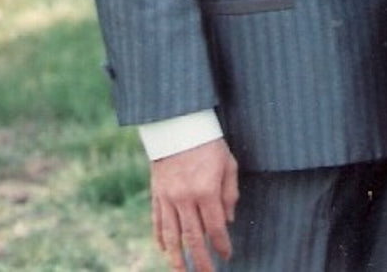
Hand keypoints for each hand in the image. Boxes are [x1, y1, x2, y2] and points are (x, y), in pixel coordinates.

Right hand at [149, 138, 238, 271]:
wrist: (178, 128)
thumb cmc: (209, 144)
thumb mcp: (228, 164)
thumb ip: (229, 194)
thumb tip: (227, 221)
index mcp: (205, 191)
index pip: (214, 227)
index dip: (221, 245)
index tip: (226, 256)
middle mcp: (184, 199)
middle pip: (192, 238)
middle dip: (200, 260)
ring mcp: (167, 198)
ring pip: (171, 236)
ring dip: (177, 257)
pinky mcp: (156, 195)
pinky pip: (157, 222)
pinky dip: (160, 239)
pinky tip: (165, 250)